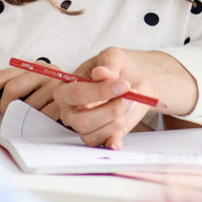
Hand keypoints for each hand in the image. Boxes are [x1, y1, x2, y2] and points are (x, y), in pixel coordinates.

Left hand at [0, 66, 64, 118]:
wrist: (88, 95)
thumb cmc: (53, 96)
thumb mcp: (35, 88)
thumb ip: (17, 89)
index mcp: (32, 67)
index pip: (3, 76)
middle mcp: (45, 71)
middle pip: (12, 89)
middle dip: (6, 107)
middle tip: (9, 115)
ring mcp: (55, 84)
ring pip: (27, 106)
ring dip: (26, 118)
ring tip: (35, 117)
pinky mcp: (64, 99)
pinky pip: (42, 116)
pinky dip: (40, 123)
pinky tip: (46, 120)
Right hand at [54, 48, 198, 148]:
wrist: (135, 80)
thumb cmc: (118, 68)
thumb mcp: (114, 57)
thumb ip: (108, 63)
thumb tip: (100, 73)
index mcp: (67, 88)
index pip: (75, 94)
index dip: (99, 91)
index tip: (124, 84)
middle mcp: (71, 109)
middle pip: (80, 120)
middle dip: (109, 110)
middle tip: (130, 97)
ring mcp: (84, 124)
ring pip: (90, 135)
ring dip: (115, 122)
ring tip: (132, 103)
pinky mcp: (99, 135)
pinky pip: (100, 144)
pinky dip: (112, 141)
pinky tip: (121, 134)